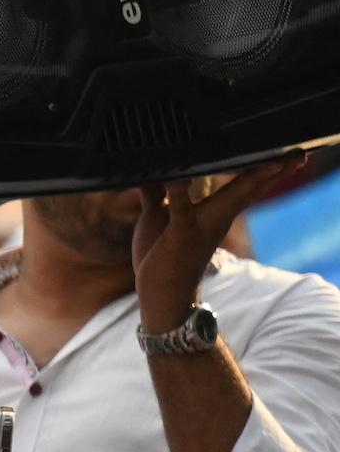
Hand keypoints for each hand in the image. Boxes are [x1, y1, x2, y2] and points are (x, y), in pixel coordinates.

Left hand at [135, 158, 302, 329]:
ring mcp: (201, 226)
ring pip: (230, 198)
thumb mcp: (156, 218)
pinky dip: (179, 195)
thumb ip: (155, 194)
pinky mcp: (180, 236)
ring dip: (250, 179)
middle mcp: (216, 217)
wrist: (160, 297)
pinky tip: (179, 179)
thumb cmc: (160, 256)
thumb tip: (151, 172)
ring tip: (271, 159)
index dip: (270, 169)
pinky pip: (181, 213)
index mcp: (216, 211)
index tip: (294, 154)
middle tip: (300, 154)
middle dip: (275, 171)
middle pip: (250, 188)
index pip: (247, 185)